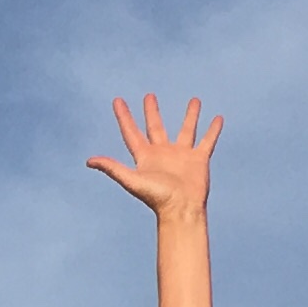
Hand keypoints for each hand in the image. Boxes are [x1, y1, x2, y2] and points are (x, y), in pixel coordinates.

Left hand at [85, 92, 217, 217]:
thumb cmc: (157, 198)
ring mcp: (182, 155)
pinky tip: (218, 118)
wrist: (181, 210)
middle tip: (149, 96)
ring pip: (186, 129)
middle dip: (152, 112)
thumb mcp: (132, 180)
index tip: (117, 100)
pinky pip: (207, 140)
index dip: (123, 117)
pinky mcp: (199, 159)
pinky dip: (213, 130)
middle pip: (156, 127)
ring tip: (195, 100)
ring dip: (190, 115)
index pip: (131, 132)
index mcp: (146, 157)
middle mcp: (163, 153)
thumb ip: (112, 168)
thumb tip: (89, 161)